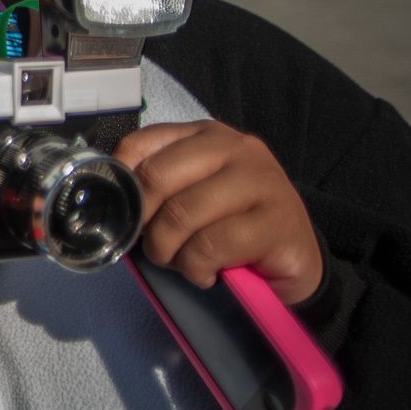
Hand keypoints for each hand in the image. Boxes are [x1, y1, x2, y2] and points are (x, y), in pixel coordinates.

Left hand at [113, 120, 322, 304]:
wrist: (296, 259)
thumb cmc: (234, 226)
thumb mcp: (191, 197)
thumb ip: (158, 186)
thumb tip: (114, 201)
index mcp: (205, 135)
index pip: (141, 144)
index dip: (122, 184)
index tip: (125, 214)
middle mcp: (235, 147)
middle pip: (157, 177)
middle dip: (145, 223)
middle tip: (156, 248)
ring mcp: (261, 180)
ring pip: (182, 214)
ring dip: (170, 252)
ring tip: (184, 264)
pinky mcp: (277, 220)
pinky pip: (211, 246)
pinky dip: (197, 268)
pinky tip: (208, 274)